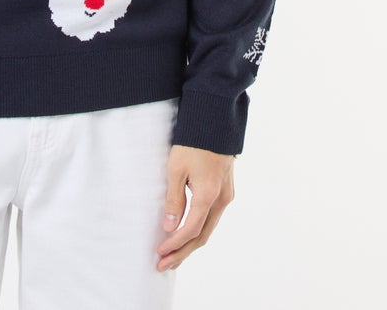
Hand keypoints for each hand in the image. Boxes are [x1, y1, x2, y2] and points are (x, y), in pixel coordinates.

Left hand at [156, 144, 233, 270]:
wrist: (215, 120)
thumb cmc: (192, 141)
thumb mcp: (176, 168)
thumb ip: (174, 199)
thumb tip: (170, 227)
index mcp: (209, 195)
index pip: (191, 230)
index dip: (175, 244)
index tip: (159, 253)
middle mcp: (221, 199)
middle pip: (202, 235)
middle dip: (182, 252)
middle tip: (164, 265)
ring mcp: (227, 194)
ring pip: (209, 227)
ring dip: (191, 243)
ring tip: (174, 255)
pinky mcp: (226, 188)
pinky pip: (213, 216)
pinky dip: (200, 229)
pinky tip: (189, 233)